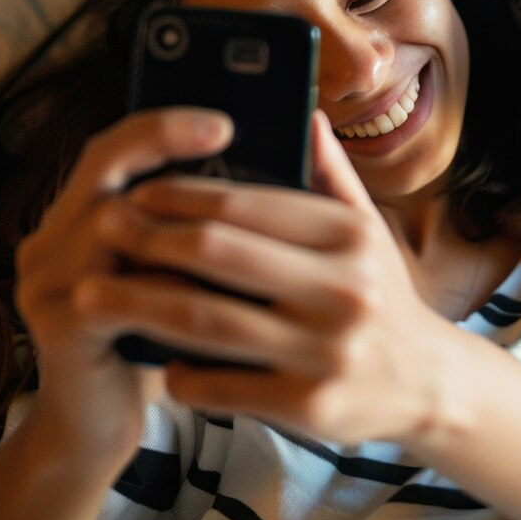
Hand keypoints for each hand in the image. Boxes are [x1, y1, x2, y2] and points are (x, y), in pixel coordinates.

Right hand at [12, 107, 233, 474]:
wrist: (98, 429)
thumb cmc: (152, 344)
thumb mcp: (175, 275)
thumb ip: (196, 227)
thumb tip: (266, 167)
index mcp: (76, 219)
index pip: (110, 150)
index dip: (159, 128)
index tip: (221, 121)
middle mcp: (49, 242)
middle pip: (100, 170)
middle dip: (160, 143)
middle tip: (224, 132)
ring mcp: (45, 284)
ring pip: (108, 226)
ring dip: (176, 221)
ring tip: (234, 217)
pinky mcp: (56, 329)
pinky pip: (114, 294)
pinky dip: (166, 286)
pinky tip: (214, 289)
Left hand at [86, 111, 457, 444]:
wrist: (431, 383)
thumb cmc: (383, 296)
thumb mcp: (368, 231)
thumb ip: (331, 175)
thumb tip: (303, 113)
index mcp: (350, 236)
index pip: (250, 204)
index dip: (184, 196)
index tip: (138, 191)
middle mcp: (342, 288)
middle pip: (219, 256)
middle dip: (149, 240)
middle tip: (102, 230)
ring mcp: (325, 350)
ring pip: (207, 322)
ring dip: (138, 304)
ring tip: (89, 295)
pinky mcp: (308, 406)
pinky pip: (221, 384)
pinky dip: (179, 372)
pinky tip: (155, 360)